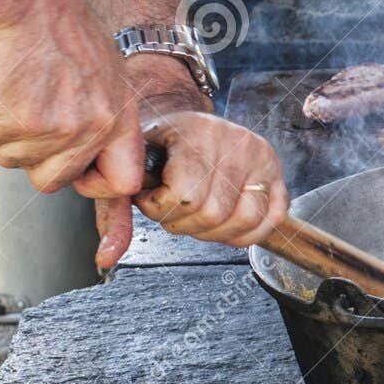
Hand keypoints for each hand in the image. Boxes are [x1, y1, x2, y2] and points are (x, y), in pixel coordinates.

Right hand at [0, 0, 144, 198]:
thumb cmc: (54, 22)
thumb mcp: (101, 69)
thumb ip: (99, 111)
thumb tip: (91, 149)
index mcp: (118, 114)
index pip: (124, 179)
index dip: (95, 183)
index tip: (77, 174)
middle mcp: (94, 125)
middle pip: (55, 179)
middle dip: (32, 156)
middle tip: (22, 121)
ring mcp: (56, 128)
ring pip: (14, 160)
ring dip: (1, 131)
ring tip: (8, 90)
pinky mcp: (16, 122)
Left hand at [91, 75, 287, 266]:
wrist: (184, 123)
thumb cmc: (156, 145)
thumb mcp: (128, 165)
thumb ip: (115, 210)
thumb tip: (106, 259)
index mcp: (198, 131)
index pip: (185, 197)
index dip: (160, 210)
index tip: (149, 197)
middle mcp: (237, 142)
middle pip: (213, 214)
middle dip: (184, 223)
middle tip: (172, 209)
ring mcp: (262, 158)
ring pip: (242, 221)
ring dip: (213, 232)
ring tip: (196, 216)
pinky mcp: (277, 175)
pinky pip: (271, 219)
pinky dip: (246, 233)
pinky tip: (224, 226)